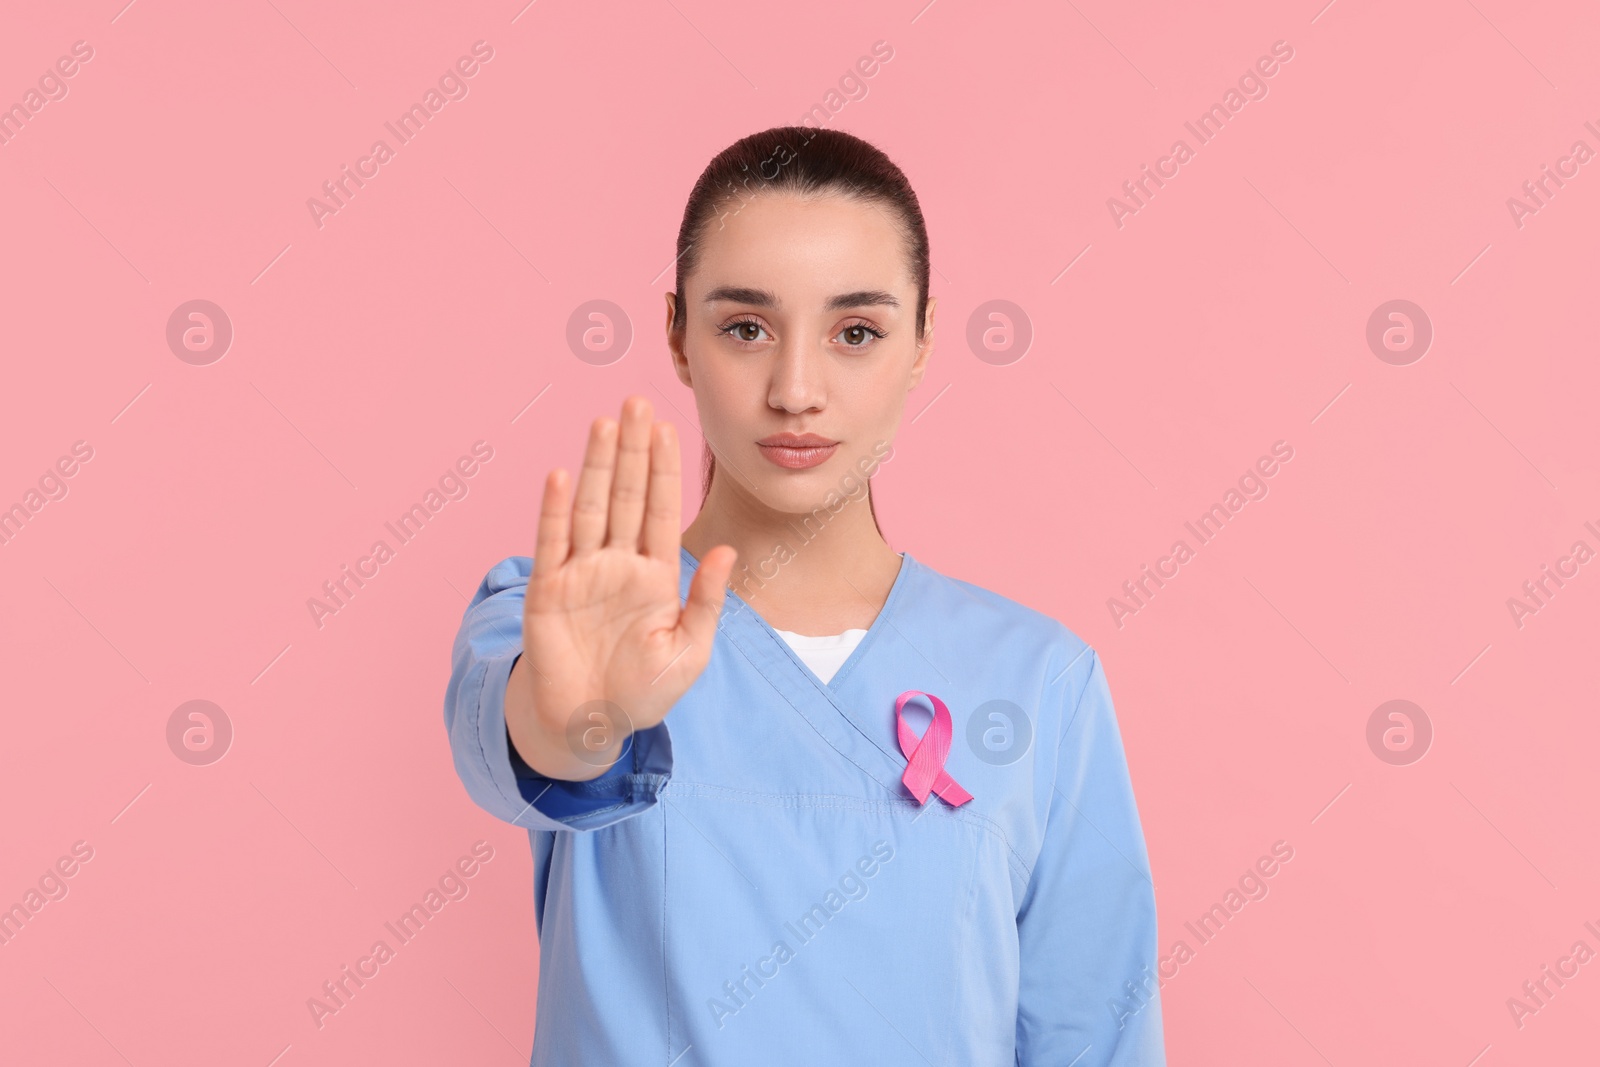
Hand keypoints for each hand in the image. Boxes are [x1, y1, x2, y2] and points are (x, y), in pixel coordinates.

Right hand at [505, 395, 735, 780]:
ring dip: (596, 466)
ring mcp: (580, 573)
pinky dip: (555, 510)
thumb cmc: (642, 690)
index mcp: (653, 573)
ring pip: (590, 508)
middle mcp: (616, 563)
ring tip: (605, 423)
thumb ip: (705, 600)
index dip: (664, 468)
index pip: (659, 508)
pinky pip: (552, 544)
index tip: (671, 427)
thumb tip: (726, 550)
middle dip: (632, 450)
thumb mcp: (689, 651)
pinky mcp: (547, 591)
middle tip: (637, 402)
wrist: (590, 726)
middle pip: (624, 495)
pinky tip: (562, 475)